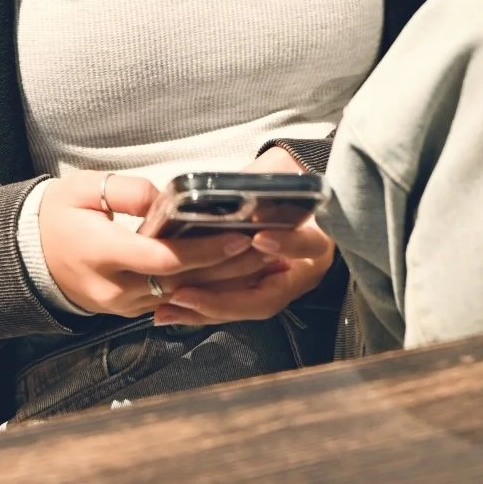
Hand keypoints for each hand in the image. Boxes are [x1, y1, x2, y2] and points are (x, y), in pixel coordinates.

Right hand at [38, 171, 261, 317]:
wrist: (29, 254)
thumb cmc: (57, 215)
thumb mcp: (83, 188)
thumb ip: (126, 191)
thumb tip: (164, 199)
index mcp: (101, 253)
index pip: (162, 259)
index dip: (202, 251)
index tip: (235, 236)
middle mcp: (115, 288)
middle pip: (180, 283)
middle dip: (225, 267)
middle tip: (263, 245)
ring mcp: (122, 305)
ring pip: (180, 297)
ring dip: (220, 281)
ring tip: (257, 257)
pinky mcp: (129, 310)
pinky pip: (170, 300)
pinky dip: (201, 287)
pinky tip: (228, 272)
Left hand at [151, 148, 335, 327]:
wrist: (289, 182)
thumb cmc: (283, 176)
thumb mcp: (279, 173)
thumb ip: (266, 184)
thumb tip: (243, 188)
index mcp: (315, 240)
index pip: (307, 247)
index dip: (286, 245)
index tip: (259, 238)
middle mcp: (299, 271)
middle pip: (265, 297)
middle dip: (222, 299)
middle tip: (185, 294)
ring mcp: (277, 284)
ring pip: (242, 307)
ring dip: (203, 310)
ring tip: (167, 307)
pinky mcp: (255, 288)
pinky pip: (230, 305)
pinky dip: (200, 308)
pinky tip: (170, 309)